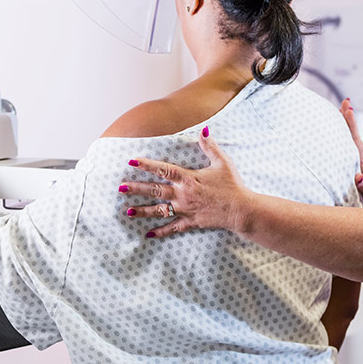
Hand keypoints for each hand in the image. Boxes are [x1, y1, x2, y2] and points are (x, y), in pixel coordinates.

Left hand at [119, 127, 254, 237]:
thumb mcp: (222, 162)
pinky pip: (172, 227)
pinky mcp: (191, 222)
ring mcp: (185, 209)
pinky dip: (160, 231)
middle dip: (137, 188)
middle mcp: (183, 194)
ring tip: (128, 211)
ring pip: (159, 210)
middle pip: (155, 191)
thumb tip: (204, 130)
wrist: (241, 210)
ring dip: (143, 210)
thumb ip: (210, 146)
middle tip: (121, 187)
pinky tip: (148, 233)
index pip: (164, 170)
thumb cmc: (232, 185)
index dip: (147, 165)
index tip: (132, 161)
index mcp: (189, 179)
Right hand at [339, 99, 362, 216]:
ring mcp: (355, 162)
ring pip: (347, 141)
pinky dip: (338, 141)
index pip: (354, 137)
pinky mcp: (351, 168)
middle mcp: (359, 158)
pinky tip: (332, 140)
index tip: (348, 106)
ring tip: (337, 114)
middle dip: (347, 118)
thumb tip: (359, 178)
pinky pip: (343, 151)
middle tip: (344, 102)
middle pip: (351, 134)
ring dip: (343, 127)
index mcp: (362, 160)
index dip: (351, 122)